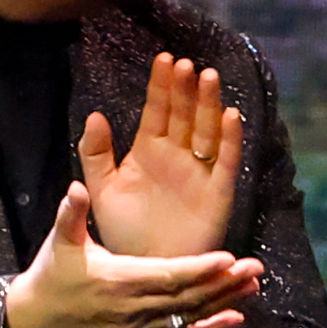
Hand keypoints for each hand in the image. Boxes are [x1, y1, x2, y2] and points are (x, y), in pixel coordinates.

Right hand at [0, 180, 262, 327]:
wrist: (37, 321)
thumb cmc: (51, 275)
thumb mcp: (59, 241)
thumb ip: (71, 213)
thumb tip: (78, 186)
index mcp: (119, 280)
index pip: (168, 275)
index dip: (199, 268)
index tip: (228, 257)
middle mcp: (135, 308)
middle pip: (189, 297)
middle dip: (224, 283)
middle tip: (255, 268)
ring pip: (190, 317)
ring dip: (225, 302)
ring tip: (254, 286)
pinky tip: (236, 319)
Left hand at [75, 53, 246, 259]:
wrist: (144, 268)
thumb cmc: (123, 231)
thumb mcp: (101, 188)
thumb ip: (95, 153)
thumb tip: (97, 115)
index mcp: (149, 150)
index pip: (158, 110)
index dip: (162, 86)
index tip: (164, 59)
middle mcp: (177, 156)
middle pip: (185, 114)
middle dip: (187, 89)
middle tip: (187, 64)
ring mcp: (199, 172)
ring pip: (207, 131)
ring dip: (209, 105)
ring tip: (208, 77)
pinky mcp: (218, 193)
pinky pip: (227, 162)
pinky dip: (231, 140)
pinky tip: (230, 117)